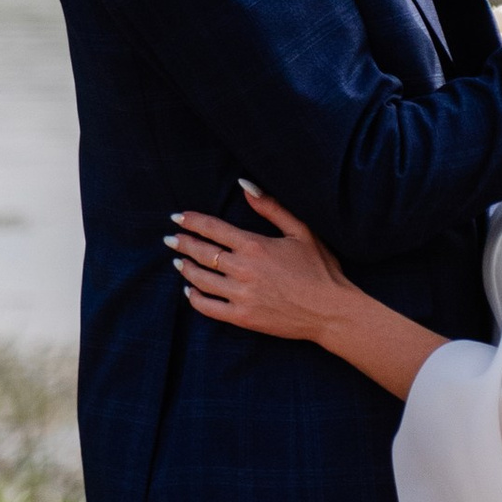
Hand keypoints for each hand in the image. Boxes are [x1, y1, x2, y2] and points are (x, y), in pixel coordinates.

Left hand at [168, 183, 354, 340]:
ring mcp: (240, 294)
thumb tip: (244, 184)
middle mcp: (243, 269)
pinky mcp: (242, 316)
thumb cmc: (320, 269)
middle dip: (182, 243)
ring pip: (200, 279)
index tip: (177, 218)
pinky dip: (194, 298)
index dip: (191, 222)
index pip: (212, 228)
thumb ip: (270, 207)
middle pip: (201, 252)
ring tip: (178, 262)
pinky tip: (190, 291)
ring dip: (185, 268)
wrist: (331, 311)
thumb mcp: (300, 231)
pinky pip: (208, 307)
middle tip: (170, 239)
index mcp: (254, 245)